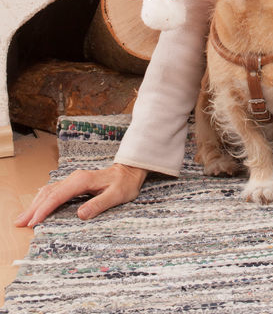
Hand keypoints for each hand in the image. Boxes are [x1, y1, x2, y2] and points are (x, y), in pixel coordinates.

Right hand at [14, 163, 147, 227]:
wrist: (130, 171)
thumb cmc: (125, 184)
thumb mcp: (117, 195)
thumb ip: (99, 204)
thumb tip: (80, 215)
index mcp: (83, 181)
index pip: (58, 196)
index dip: (44, 209)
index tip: (34, 222)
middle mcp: (75, 178)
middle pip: (49, 193)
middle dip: (33, 208)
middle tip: (19, 223)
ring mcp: (73, 180)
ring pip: (48, 191)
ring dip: (35, 204)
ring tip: (22, 218)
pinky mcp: (73, 184)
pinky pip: (53, 191)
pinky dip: (42, 200)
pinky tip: (36, 208)